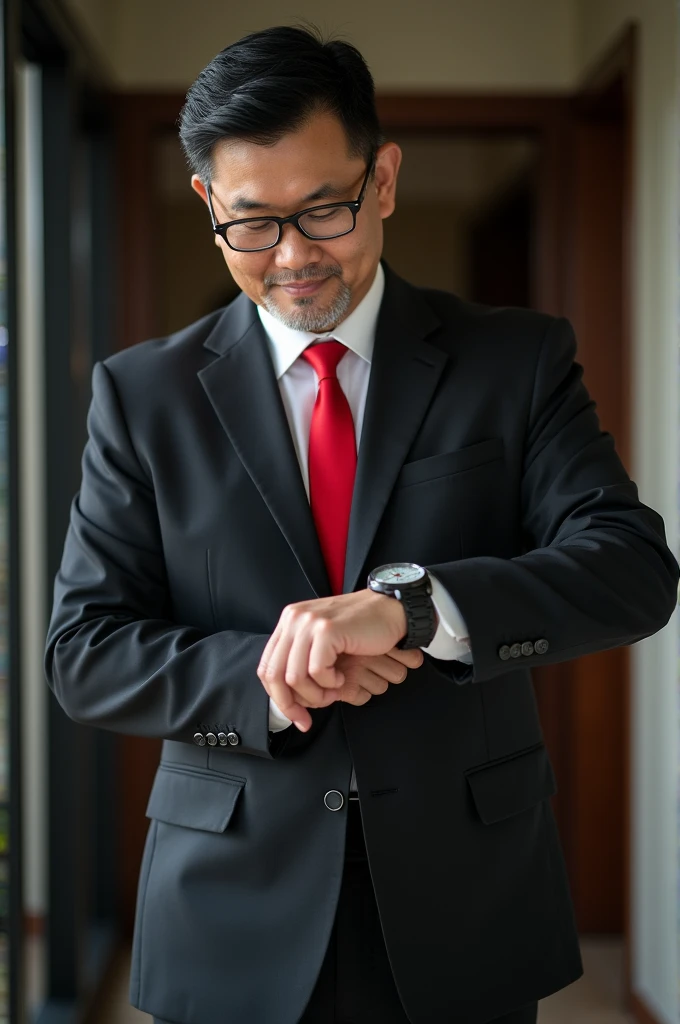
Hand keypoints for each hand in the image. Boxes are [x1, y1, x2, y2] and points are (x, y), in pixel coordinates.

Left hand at [257, 589, 408, 730]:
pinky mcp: (327, 630)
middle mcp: (294, 619)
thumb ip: (301, 661)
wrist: (389, 610)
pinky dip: (330, 683)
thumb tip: (290, 699)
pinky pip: (317, 671)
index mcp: (289, 621)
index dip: (278, 697)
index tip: (296, 716)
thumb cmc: (361, 629)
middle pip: (274, 674)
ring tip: (333, 691)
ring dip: (315, 695)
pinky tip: (342, 678)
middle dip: (290, 705)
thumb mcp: (322, 642)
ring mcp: (309, 623)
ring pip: (295, 677)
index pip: (267, 666)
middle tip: (308, 718)